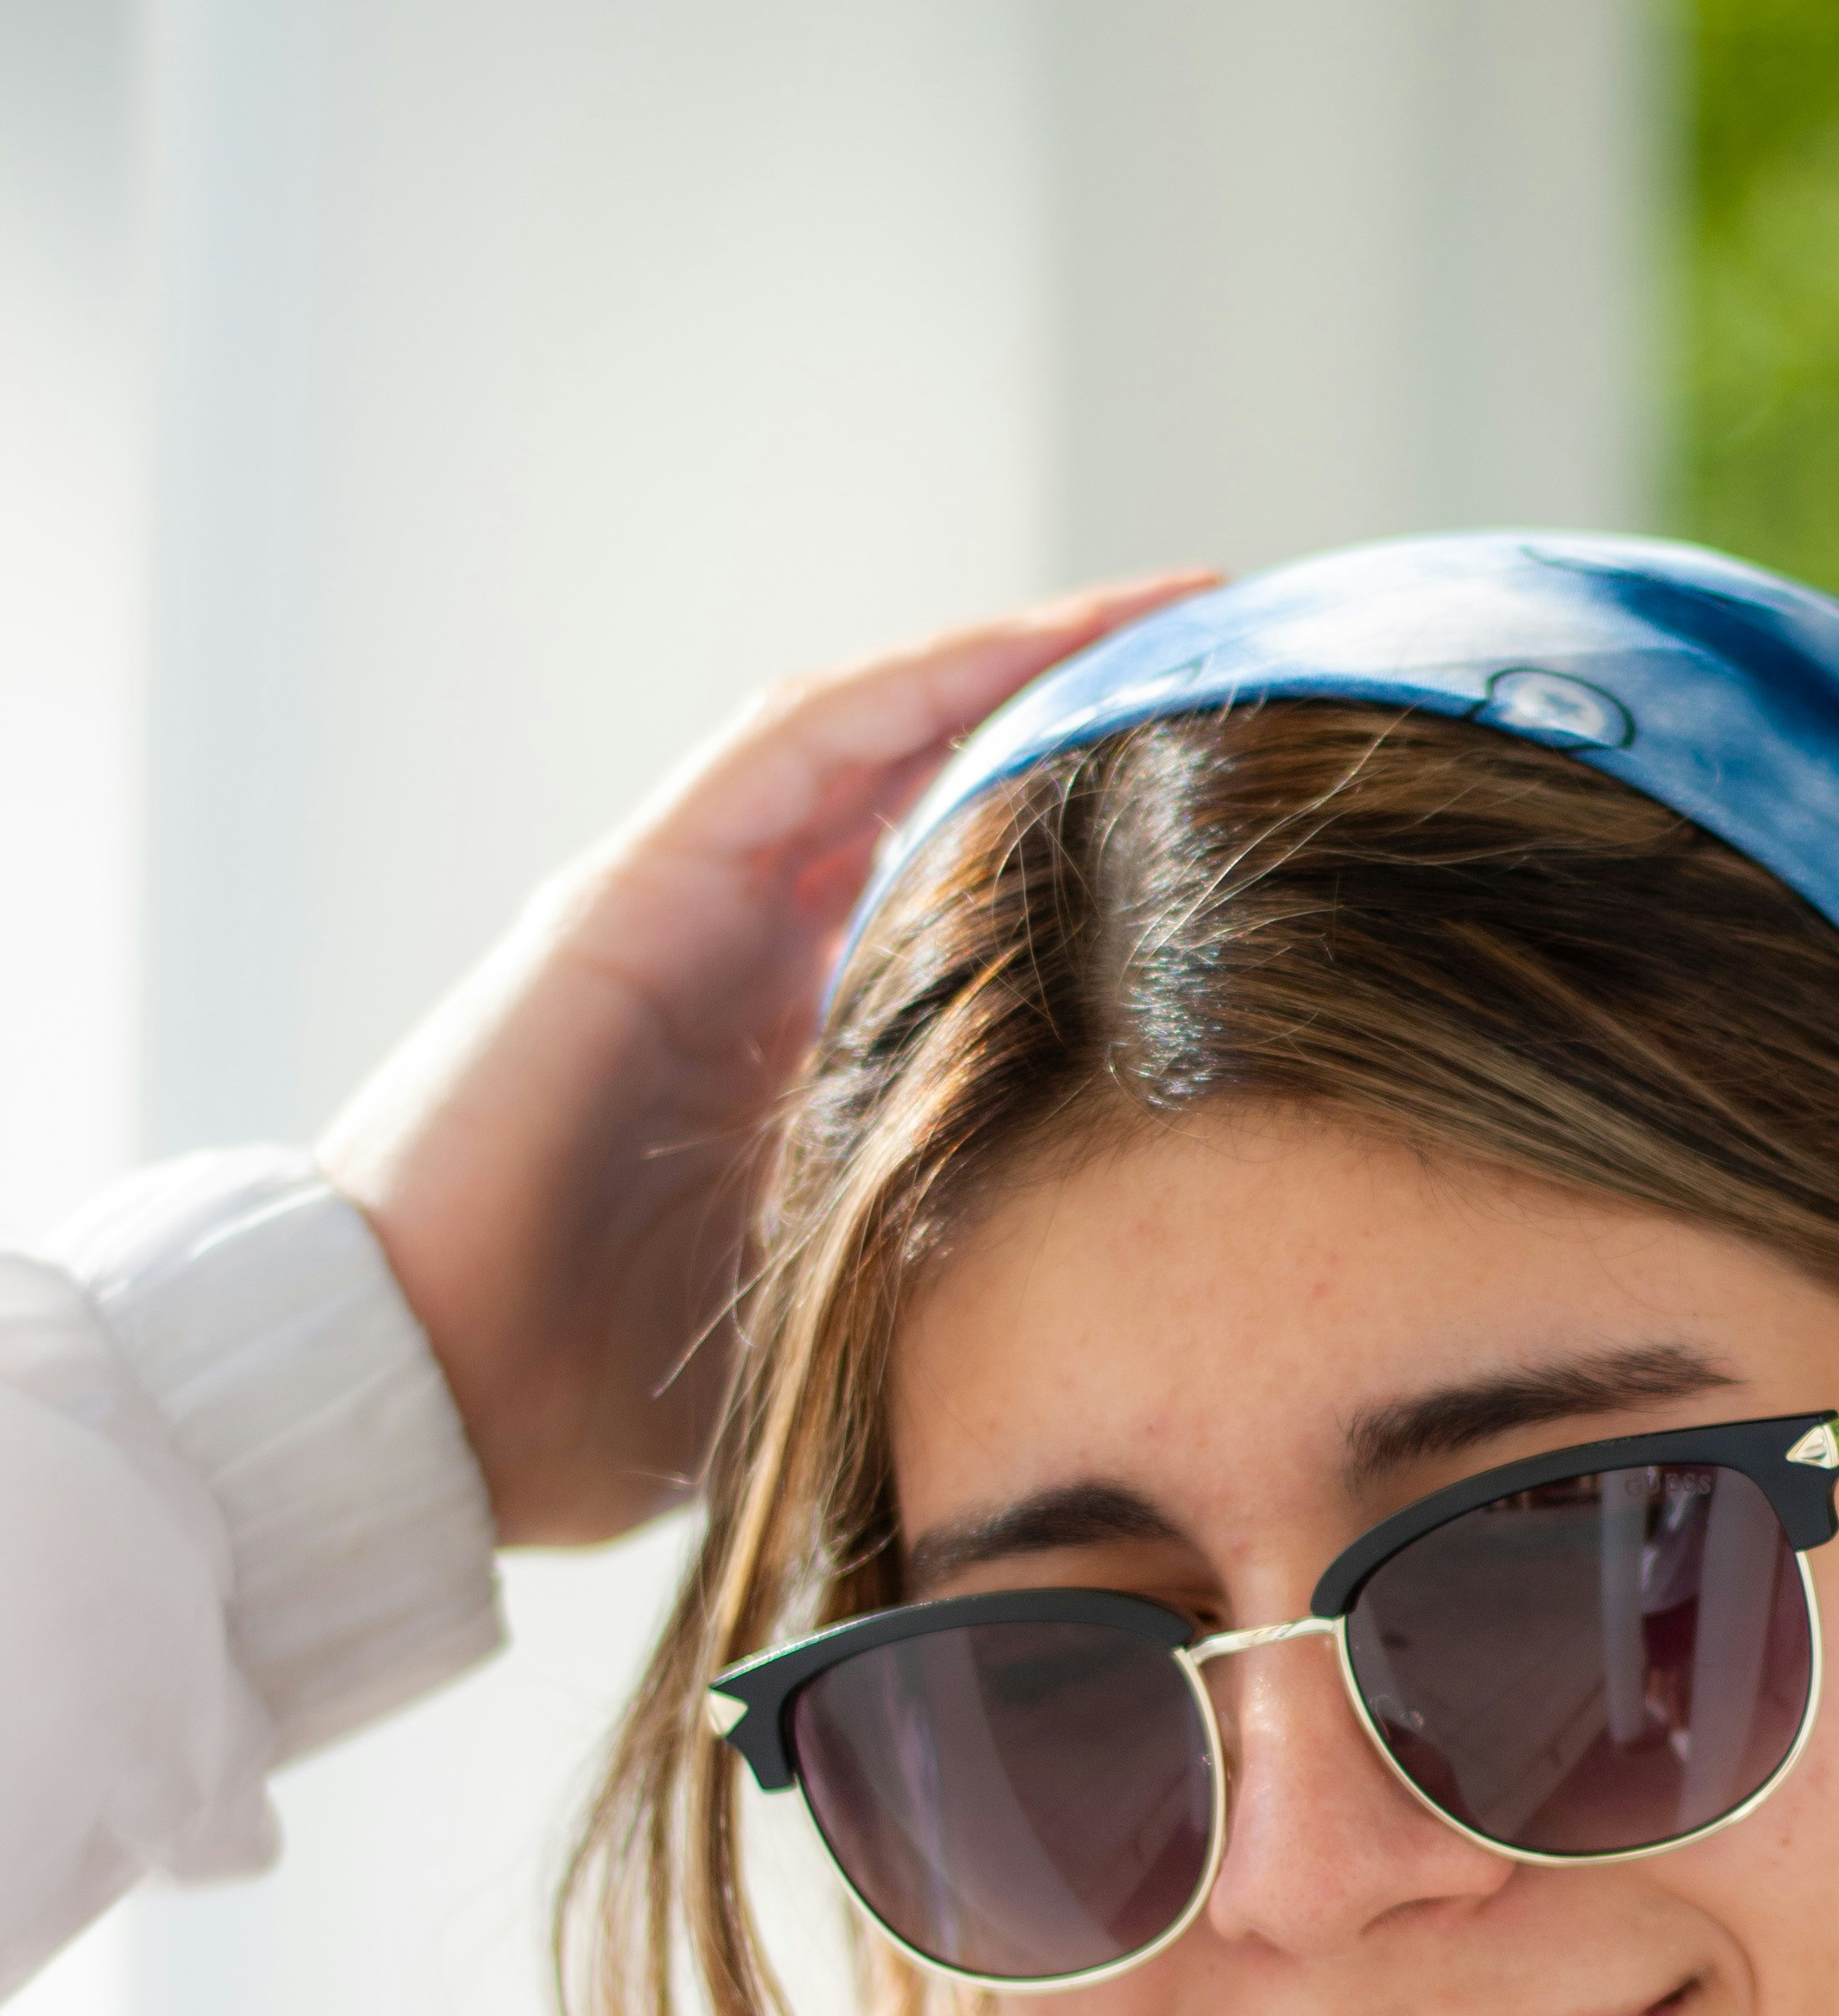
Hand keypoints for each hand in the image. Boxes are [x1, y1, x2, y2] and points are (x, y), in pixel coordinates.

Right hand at [317, 585, 1204, 1544]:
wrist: (426, 1400)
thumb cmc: (598, 1401)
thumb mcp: (836, 1314)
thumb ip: (940, 1277)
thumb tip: (1116, 1318)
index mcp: (792, 1057)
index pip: (959, 911)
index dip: (1087, 857)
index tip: (1236, 830)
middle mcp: (745, 957)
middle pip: (931, 797)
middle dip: (1072, 728)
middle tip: (1226, 668)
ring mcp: (685, 908)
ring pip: (875, 740)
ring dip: (1012, 667)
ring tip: (1157, 613)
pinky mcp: (633, 889)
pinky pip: (790, 747)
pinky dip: (912, 691)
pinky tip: (1027, 647)